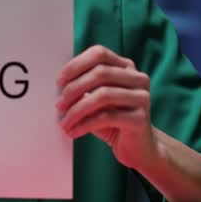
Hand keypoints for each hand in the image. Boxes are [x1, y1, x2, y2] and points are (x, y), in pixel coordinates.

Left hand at [55, 45, 155, 168]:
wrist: (137, 147)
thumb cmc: (112, 121)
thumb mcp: (96, 100)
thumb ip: (83, 88)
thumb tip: (59, 86)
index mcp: (126, 67)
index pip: (99, 54)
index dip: (76, 65)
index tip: (59, 82)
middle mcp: (137, 78)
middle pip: (100, 73)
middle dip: (74, 89)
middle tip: (59, 105)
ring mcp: (141, 97)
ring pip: (102, 96)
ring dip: (76, 110)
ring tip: (64, 123)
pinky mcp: (140, 118)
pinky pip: (106, 117)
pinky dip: (85, 124)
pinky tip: (74, 132)